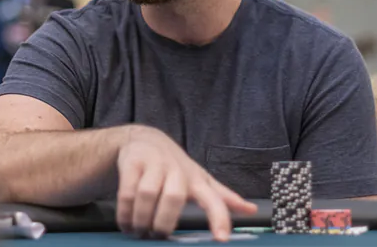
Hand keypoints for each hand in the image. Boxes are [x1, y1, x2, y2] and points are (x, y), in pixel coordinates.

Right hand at [116, 126, 256, 240]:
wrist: (144, 139)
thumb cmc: (175, 166)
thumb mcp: (200, 179)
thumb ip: (222, 196)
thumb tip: (251, 210)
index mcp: (196, 179)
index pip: (213, 198)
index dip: (219, 217)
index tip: (222, 239)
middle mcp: (177, 170)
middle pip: (174, 197)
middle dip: (164, 222)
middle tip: (157, 235)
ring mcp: (154, 164)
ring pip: (148, 195)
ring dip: (142, 219)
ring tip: (139, 231)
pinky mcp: (133, 162)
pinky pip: (127, 192)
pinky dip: (126, 212)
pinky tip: (126, 222)